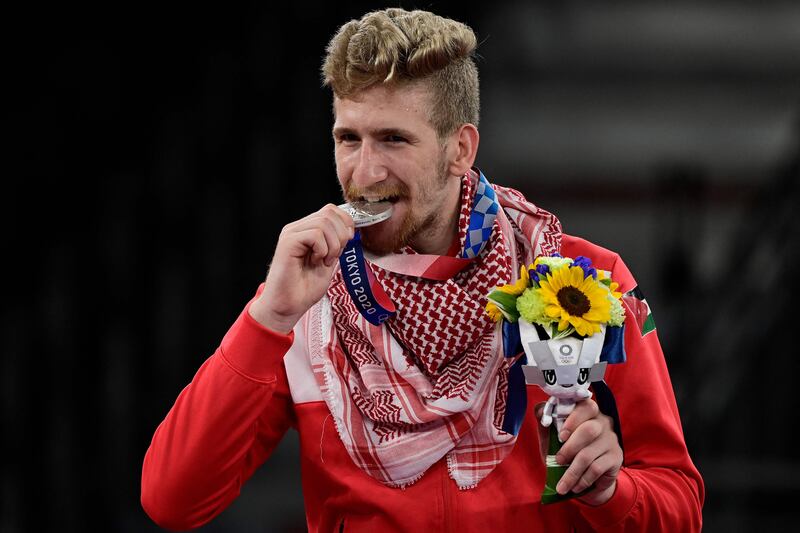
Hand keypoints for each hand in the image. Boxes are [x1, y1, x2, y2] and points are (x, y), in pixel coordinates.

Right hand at [249, 204, 354, 332]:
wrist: (287, 306)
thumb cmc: (305, 289)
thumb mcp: (329, 261)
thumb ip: (337, 244)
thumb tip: (350, 230)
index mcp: (307, 230)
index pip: (331, 210)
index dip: (345, 222)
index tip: (347, 243)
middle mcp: (298, 228)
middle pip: (329, 212)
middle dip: (341, 235)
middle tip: (334, 256)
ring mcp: (291, 233)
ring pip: (324, 222)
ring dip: (332, 245)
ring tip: (324, 261)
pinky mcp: (287, 242)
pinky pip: (315, 235)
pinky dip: (322, 250)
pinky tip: (316, 261)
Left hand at [537, 398, 622, 505]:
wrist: (585, 479)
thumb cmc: (566, 453)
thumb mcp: (551, 439)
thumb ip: (545, 423)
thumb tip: (540, 410)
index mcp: (587, 412)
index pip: (586, 406)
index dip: (573, 419)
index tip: (560, 436)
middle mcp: (602, 422)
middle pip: (589, 430)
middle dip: (570, 448)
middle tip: (558, 460)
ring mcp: (611, 439)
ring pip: (589, 454)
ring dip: (572, 472)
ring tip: (562, 484)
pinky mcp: (616, 457)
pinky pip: (596, 468)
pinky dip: (582, 480)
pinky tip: (575, 486)